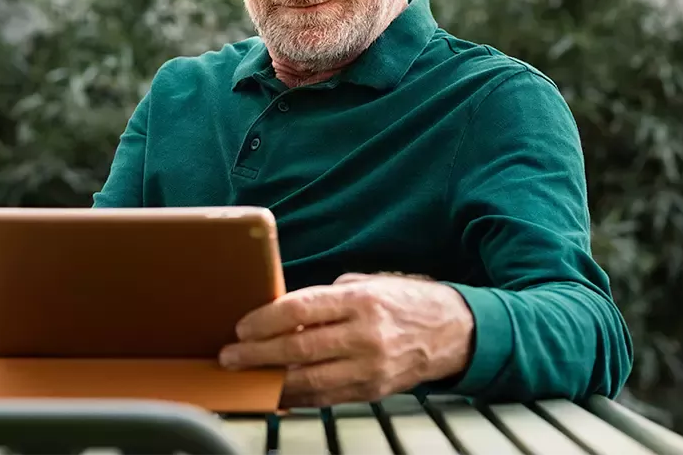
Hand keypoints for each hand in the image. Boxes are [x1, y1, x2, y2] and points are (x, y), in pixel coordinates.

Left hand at [218, 272, 474, 406]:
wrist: (452, 332)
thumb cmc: (405, 301)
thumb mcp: (367, 284)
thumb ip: (327, 298)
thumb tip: (284, 310)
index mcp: (360, 301)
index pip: (301, 310)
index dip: (266, 320)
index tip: (242, 326)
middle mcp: (365, 336)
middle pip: (299, 349)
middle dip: (258, 354)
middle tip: (230, 356)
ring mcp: (370, 368)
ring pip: (310, 380)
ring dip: (271, 380)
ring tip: (245, 376)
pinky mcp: (373, 391)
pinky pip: (326, 398)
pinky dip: (297, 397)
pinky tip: (276, 392)